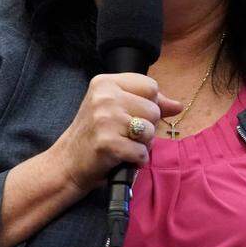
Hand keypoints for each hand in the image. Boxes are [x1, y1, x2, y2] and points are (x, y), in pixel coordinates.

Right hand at [49, 73, 183, 193]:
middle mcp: (104, 97)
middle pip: (153, 109)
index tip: (133, 115)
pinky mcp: (108, 143)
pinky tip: (121, 158)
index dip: (149, 105)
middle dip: (146, 127)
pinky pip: (142, 153)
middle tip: (124, 134)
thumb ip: (146, 103)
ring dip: (142, 145)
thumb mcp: (115, 109)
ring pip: (150, 131)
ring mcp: (105, 119)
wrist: (66, 163)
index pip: (151, 86)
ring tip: (123, 145)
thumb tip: (178, 105)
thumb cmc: (93, 135)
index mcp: (105, 83)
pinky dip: (136, 160)